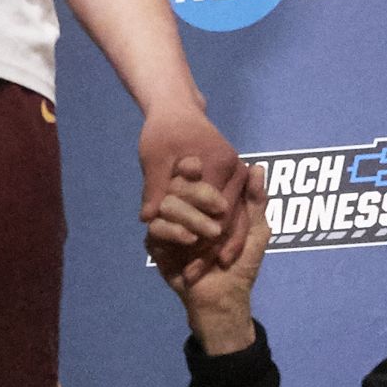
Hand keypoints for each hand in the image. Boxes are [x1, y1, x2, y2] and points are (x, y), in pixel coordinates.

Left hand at [137, 101, 242, 268]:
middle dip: (211, 252)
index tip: (186, 268)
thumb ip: (155, 189)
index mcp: (219, 163)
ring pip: (233, 220)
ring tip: (199, 272)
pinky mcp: (234, 176)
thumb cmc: (163, 132)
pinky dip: (223, 232)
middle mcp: (235, 169)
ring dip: (219, 248)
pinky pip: (232, 211)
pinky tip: (208, 254)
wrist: (177, 109)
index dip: (200, 244)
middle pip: (227, 221)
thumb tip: (148, 219)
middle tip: (193, 277)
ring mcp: (238, 172)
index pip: (214, 214)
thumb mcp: (155, 159)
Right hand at [147, 163, 269, 348]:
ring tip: (210, 234)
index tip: (200, 166)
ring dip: (190, 215)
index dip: (192, 166)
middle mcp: (184, 208)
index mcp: (204, 199)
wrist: (224, 298)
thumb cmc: (242, 264)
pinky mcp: (157, 244)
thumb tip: (256, 167)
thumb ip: (256, 200)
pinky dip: (173, 231)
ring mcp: (168, 225)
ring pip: (166, 204)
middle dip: (199, 193)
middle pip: (177, 184)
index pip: (192, 173)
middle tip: (221, 208)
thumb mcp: (256, 230)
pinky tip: (190, 239)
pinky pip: (156, 228)